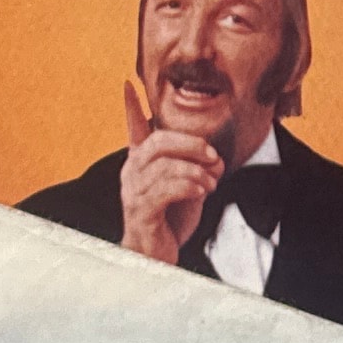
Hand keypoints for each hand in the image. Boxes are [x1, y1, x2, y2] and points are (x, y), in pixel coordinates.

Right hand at [116, 76, 222, 263]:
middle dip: (191, 144)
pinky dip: (189, 186)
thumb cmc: (169, 221)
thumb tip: (215, 157)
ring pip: (165, 166)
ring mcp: (133, 192)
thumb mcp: (184, 188)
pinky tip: (201, 192)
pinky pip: (166, 189)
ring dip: (197, 172)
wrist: (156, 258)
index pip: (133, 130)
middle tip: (213, 156)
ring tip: (212, 183)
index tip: (128, 84)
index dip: (130, 108)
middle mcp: (132, 173)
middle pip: (158, 142)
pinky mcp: (141, 211)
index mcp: (140, 164)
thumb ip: (192, 168)